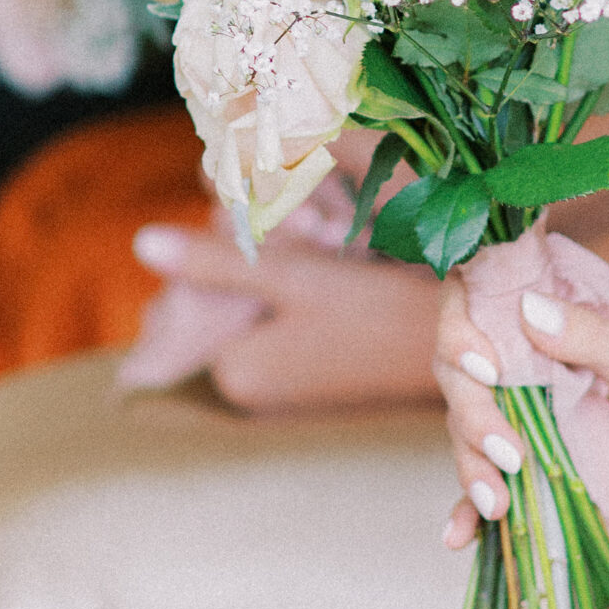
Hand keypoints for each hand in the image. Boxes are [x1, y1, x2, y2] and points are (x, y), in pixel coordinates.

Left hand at [135, 225, 442, 411]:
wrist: (468, 355)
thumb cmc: (380, 310)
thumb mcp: (297, 275)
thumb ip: (218, 261)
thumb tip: (140, 241)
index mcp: (234, 372)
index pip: (190, 297)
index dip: (217, 246)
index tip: (258, 217)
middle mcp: (251, 391)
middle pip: (221, 304)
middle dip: (247, 258)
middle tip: (302, 229)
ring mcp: (284, 388)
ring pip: (252, 309)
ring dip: (275, 270)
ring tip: (324, 243)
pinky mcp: (314, 377)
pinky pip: (282, 324)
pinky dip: (296, 292)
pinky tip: (334, 264)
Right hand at [434, 272, 608, 545]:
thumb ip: (592, 338)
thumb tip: (528, 309)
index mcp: (564, 307)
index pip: (482, 297)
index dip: (463, 329)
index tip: (485, 370)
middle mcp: (539, 351)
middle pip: (465, 370)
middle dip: (473, 414)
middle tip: (507, 456)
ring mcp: (538, 405)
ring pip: (473, 425)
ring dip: (472, 464)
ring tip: (496, 505)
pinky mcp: (545, 452)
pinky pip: (498, 474)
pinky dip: (474, 505)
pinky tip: (461, 536)